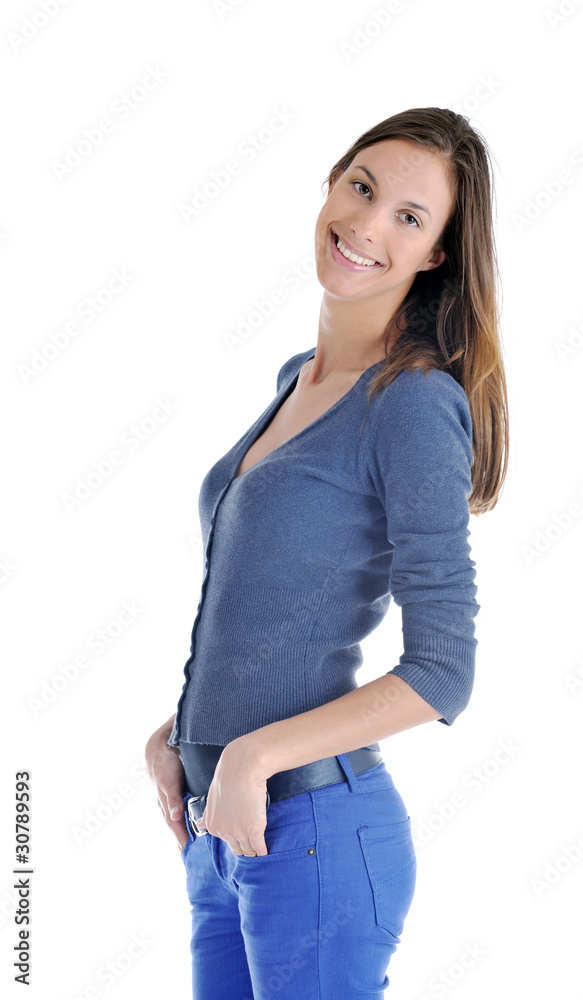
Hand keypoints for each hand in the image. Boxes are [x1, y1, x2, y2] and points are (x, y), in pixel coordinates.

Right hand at [145, 716, 189, 856]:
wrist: (160, 748)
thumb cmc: (164, 764)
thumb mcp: (168, 781)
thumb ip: (172, 798)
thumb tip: (175, 817)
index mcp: (166, 805)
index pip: (176, 828)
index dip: (183, 841)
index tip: (189, 855)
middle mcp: (169, 805)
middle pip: (178, 828)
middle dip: (185, 842)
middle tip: (195, 858)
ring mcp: (172, 800)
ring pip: (180, 821)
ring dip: (187, 833)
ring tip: (196, 847)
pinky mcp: (178, 794)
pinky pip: (183, 811)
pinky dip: (188, 821)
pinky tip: (195, 824)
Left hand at [195, 738, 268, 855]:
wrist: (242, 768)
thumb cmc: (228, 778)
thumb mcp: (212, 797)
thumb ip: (207, 813)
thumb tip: (199, 823)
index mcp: (213, 826)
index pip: (227, 843)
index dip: (237, 841)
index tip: (244, 838)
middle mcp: (223, 832)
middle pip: (238, 849)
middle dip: (245, 849)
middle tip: (254, 846)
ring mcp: (239, 833)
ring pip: (248, 850)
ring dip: (254, 850)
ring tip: (260, 850)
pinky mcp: (254, 830)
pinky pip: (259, 848)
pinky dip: (263, 850)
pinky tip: (267, 850)